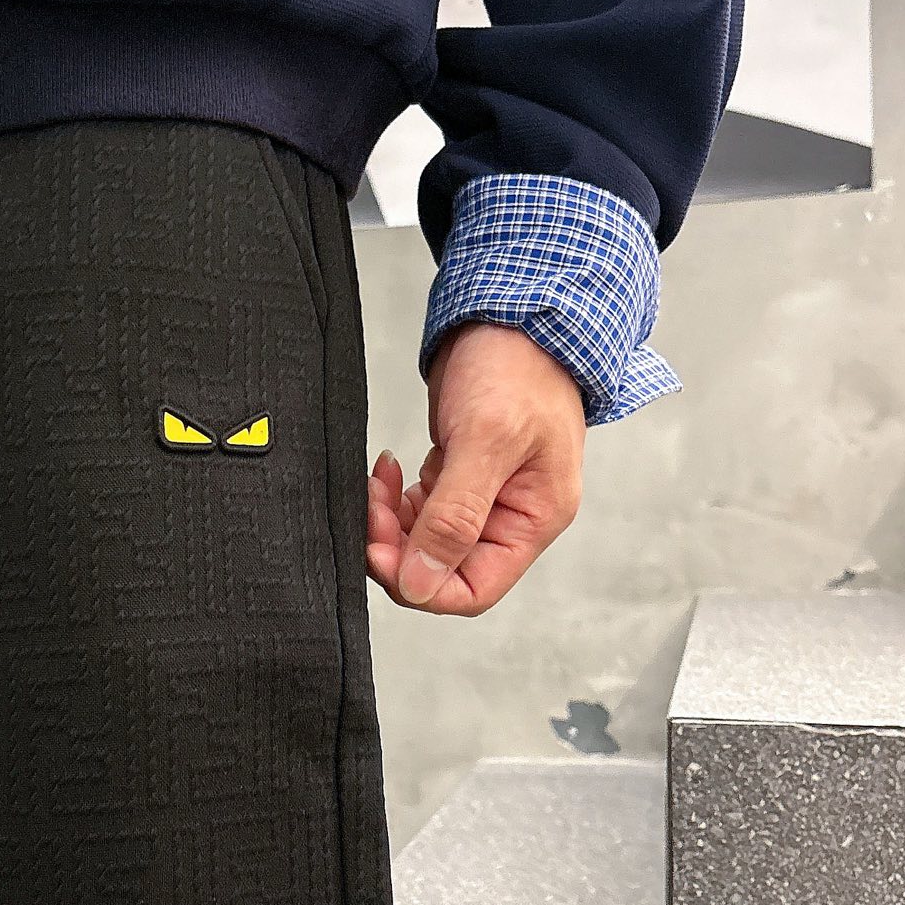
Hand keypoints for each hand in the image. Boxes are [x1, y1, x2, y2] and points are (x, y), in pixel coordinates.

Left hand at [366, 321, 585, 615]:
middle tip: (372, 507)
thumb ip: (454, 516)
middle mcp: (511, 517)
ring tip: (380, 482)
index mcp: (533, 520)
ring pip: (426, 542)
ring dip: (393, 522)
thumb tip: (421, 582)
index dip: (420, 583)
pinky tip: (391, 472)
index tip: (380, 550)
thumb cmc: (519, 368)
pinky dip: (398, 500)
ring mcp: (486, 497)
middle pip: (442, 569)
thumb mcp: (486, 441)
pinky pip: (423, 511)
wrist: (516, 314)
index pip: (473, 590)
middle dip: (398, 547)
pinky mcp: (462, 474)